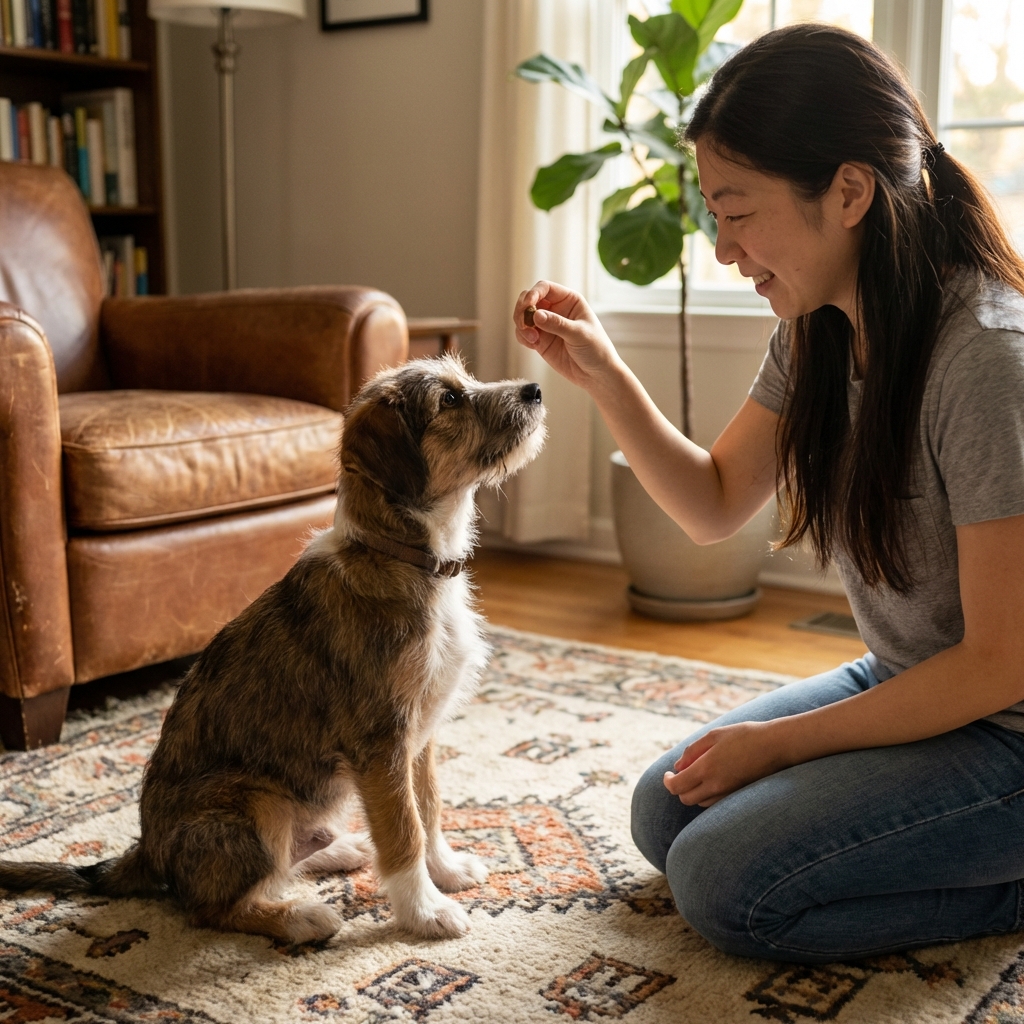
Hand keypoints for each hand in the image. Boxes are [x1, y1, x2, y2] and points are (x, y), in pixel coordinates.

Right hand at [513, 280, 621, 390]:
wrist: (596, 374)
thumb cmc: (596, 349)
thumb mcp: (579, 334)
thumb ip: (558, 324)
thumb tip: (536, 315)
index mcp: (569, 300)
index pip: (545, 288)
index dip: (533, 294)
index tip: (528, 306)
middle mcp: (555, 309)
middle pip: (529, 299)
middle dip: (522, 309)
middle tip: (523, 324)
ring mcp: (546, 325)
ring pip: (523, 316)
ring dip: (521, 325)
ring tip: (532, 339)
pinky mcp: (540, 341)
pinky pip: (523, 333)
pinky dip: (522, 337)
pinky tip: (532, 344)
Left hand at [662, 720, 791, 806]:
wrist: (777, 745)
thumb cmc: (745, 735)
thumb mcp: (715, 735)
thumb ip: (693, 750)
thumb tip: (677, 766)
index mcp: (707, 768)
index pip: (677, 786)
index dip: (668, 782)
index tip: (668, 774)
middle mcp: (716, 785)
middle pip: (686, 798)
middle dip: (680, 788)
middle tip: (681, 774)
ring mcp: (728, 794)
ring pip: (701, 802)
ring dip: (694, 792)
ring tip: (699, 774)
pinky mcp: (738, 796)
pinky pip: (716, 803)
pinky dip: (709, 795)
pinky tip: (714, 780)